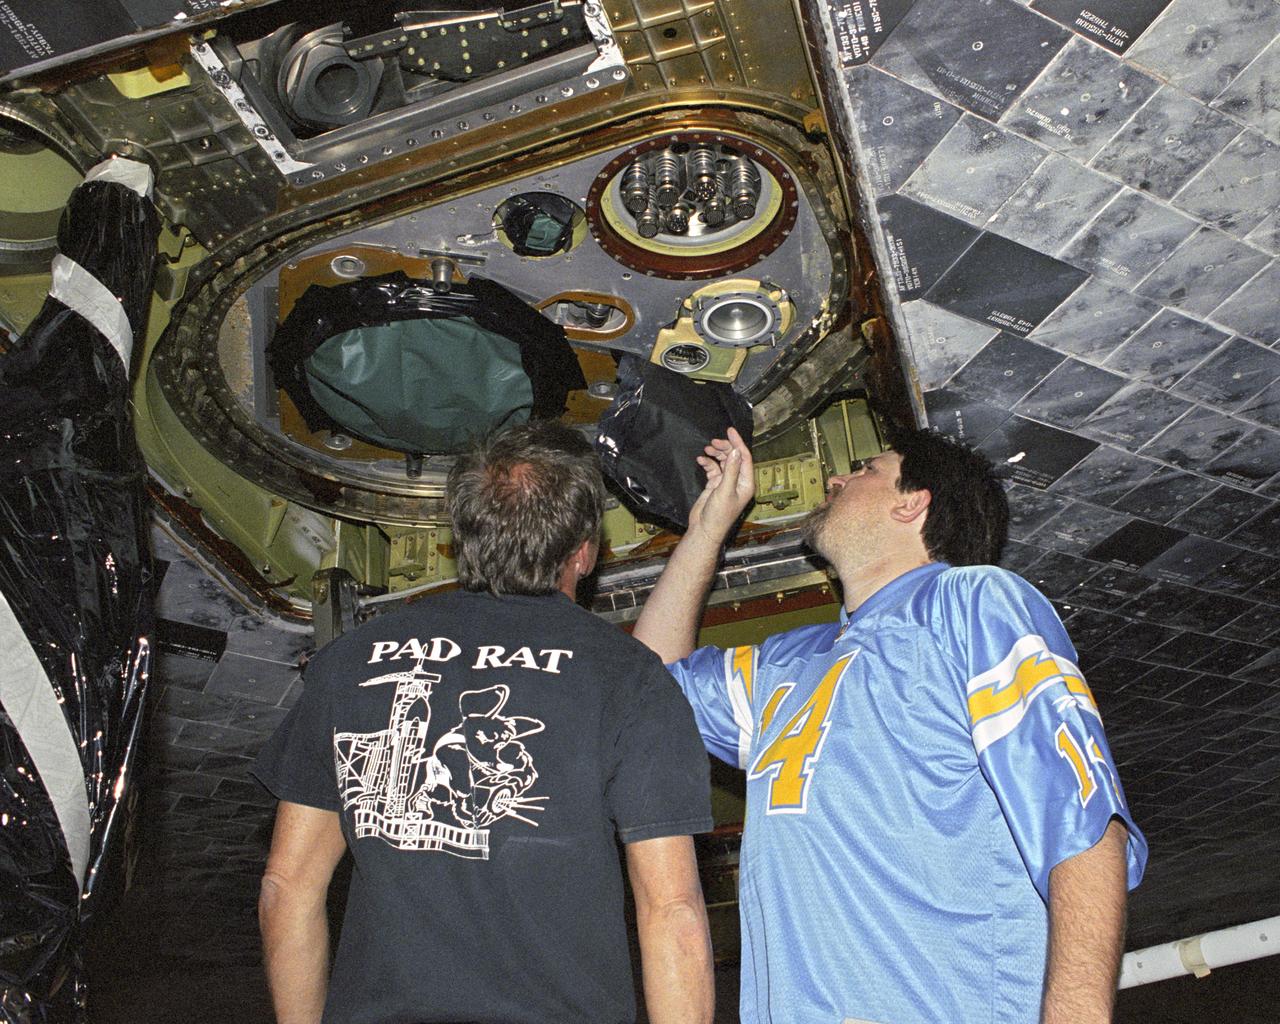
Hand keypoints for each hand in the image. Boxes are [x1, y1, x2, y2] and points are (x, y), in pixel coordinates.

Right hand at [687, 427, 754, 542]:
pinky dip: (707, 463)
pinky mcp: (715, 485)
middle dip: (725, 448)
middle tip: (714, 441)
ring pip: (723, 462)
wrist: (704, 530)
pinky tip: (701, 460)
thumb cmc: (718, 516)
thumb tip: (735, 451)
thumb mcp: (725, 490)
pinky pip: (713, 469)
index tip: (730, 431)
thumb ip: (730, 470)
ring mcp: (726, 483)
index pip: (744, 458)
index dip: (738, 443)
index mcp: (746, 483)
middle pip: (734, 458)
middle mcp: (738, 482)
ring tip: (707, 449)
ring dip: (716, 454)